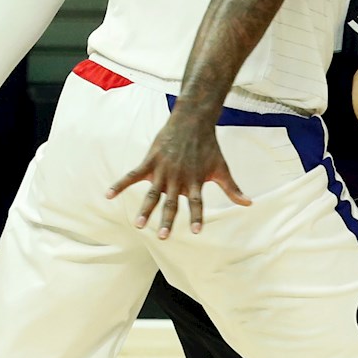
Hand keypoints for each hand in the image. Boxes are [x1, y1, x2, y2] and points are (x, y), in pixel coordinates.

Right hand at [107, 114, 249, 237]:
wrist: (193, 120)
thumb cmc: (209, 146)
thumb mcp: (221, 167)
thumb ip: (232, 188)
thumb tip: (248, 203)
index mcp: (195, 181)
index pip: (197, 202)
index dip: (197, 216)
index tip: (196, 231)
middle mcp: (178, 178)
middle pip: (172, 203)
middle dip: (167, 220)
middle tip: (163, 237)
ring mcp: (163, 170)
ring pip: (152, 194)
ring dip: (145, 209)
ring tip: (139, 225)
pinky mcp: (150, 161)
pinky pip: (132, 175)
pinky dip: (120, 185)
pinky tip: (108, 195)